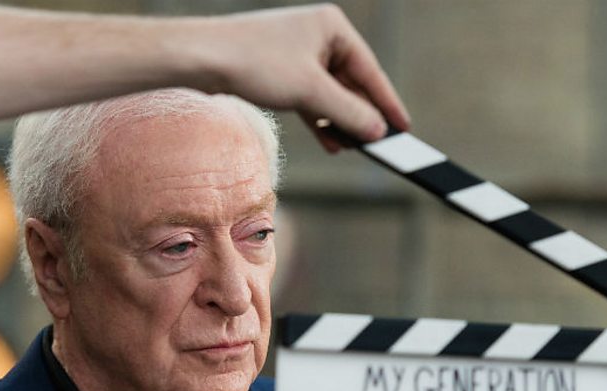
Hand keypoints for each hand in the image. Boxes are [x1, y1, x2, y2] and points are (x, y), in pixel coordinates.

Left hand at [200, 4, 409, 150]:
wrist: (202, 59)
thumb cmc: (255, 63)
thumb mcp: (310, 92)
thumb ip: (349, 113)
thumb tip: (378, 130)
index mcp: (332, 26)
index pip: (370, 69)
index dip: (387, 103)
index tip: (404, 127)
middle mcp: (318, 36)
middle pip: (351, 83)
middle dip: (360, 116)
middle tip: (378, 146)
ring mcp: (298, 54)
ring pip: (330, 94)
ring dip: (340, 122)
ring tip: (350, 147)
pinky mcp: (280, 71)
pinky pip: (310, 98)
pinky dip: (320, 119)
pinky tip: (330, 141)